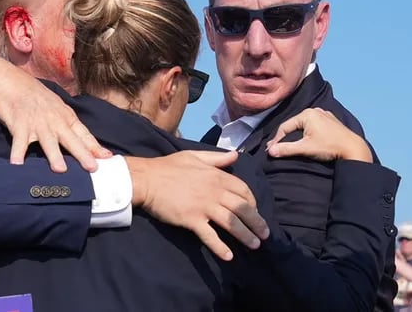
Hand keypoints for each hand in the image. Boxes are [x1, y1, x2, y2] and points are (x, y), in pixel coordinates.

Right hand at [0, 51, 110, 171]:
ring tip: (61, 169)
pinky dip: (17, 152)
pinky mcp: (19, 124)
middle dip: (82, 154)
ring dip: (54, 155)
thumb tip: (83, 142)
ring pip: (47, 141)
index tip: (108, 157)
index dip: (95, 146)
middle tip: (92, 168)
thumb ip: (68, 125)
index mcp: (65, 117)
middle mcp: (54, 120)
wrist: (11, 82)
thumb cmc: (35, 97)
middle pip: (70, 139)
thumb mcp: (57, 108)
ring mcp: (36, 123)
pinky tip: (17, 164)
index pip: (83, 134)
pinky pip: (19, 141)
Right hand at [126, 150, 268, 260]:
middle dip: (257, 222)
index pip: (243, 190)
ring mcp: (204, 206)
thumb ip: (216, 158)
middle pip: (243, 209)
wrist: (147, 179)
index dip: (253, 202)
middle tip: (265, 234)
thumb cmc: (168, 167)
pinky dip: (220, 247)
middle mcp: (214, 191)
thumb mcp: (194, 156)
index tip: (255, 211)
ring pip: (231, 223)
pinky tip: (228, 256)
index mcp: (216, 176)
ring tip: (255, 245)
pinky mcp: (191, 219)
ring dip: (246, 236)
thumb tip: (235, 155)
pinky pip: (210, 236)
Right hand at [266, 108, 372, 162]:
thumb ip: (286, 149)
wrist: (354, 149)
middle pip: (294, 125)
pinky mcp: (331, 121)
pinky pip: (313, 125)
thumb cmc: (329, 147)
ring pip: (304, 125)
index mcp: (307, 114)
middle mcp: (315, 111)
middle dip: (286, 137)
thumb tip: (270, 151)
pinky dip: (307, 133)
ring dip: (296, 135)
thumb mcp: (305, 148)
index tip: (271, 150)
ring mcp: (324, 114)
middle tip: (278, 148)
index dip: (277, 139)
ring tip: (290, 145)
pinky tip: (305, 140)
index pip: (285, 127)